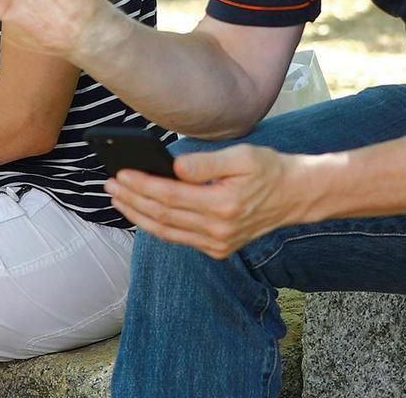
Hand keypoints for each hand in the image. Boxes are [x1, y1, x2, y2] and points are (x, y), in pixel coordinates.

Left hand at [106, 144, 317, 258]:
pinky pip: (179, 239)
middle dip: (132, 199)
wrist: (296, 196)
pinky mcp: (219, 249)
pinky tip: (142, 212)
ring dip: (138, 215)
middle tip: (109, 184)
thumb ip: (205, 162)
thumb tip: (173, 167)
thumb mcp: (242, 156)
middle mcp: (218, 229)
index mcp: (223, 205)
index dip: (141, 185)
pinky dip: (157, 226)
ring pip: (166, 232)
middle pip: (162, 216)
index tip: (120, 173)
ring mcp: (218, 243)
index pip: (169, 196)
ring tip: (118, 198)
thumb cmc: (269, 169)